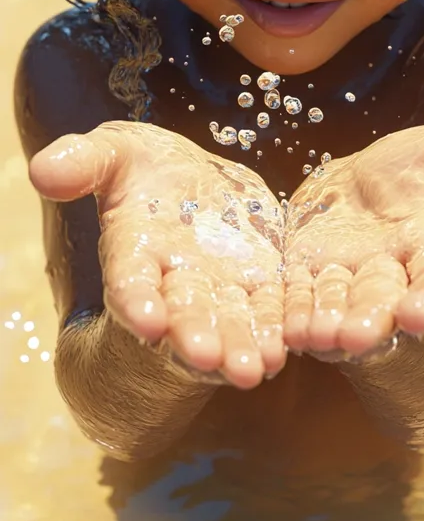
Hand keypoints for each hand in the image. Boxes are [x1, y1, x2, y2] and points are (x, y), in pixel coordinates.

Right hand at [30, 122, 285, 388]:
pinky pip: (268, 310)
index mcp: (134, 251)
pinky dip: (274, 329)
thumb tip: (42, 171)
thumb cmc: (144, 167)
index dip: (137, 302)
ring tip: (252, 369)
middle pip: (183, 315)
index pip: (130, 282)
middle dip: (194, 336)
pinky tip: (283, 348)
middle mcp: (173, 281)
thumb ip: (84, 161)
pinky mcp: (258, 284)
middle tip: (206, 357)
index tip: (147, 322)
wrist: (194, 179)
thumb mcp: (117, 151)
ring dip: (239, 347)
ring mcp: (217, 288)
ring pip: (229, 323)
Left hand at [283, 123, 423, 357]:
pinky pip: (291, 298)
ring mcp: (344, 280)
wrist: (360, 183)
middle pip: (381, 303)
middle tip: (357, 338)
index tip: (421, 314)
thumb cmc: (414, 171)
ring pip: (334, 307)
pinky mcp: (302, 275)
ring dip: (323, 324)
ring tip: (313, 336)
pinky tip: (276, 330)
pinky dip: (284, 315)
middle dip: (371, 321)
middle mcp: (390, 274)